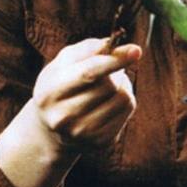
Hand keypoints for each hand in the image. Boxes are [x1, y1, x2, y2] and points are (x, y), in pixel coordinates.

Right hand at [32, 37, 141, 153]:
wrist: (51, 128)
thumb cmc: (61, 83)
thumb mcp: (64, 62)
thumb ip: (87, 48)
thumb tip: (113, 43)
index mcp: (49, 92)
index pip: (88, 73)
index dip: (114, 60)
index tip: (136, 51)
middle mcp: (63, 117)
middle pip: (109, 85)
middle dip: (114, 71)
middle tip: (105, 71)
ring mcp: (81, 134)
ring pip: (123, 98)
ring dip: (121, 84)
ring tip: (106, 86)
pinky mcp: (100, 143)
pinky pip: (128, 110)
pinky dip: (124, 99)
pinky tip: (108, 101)